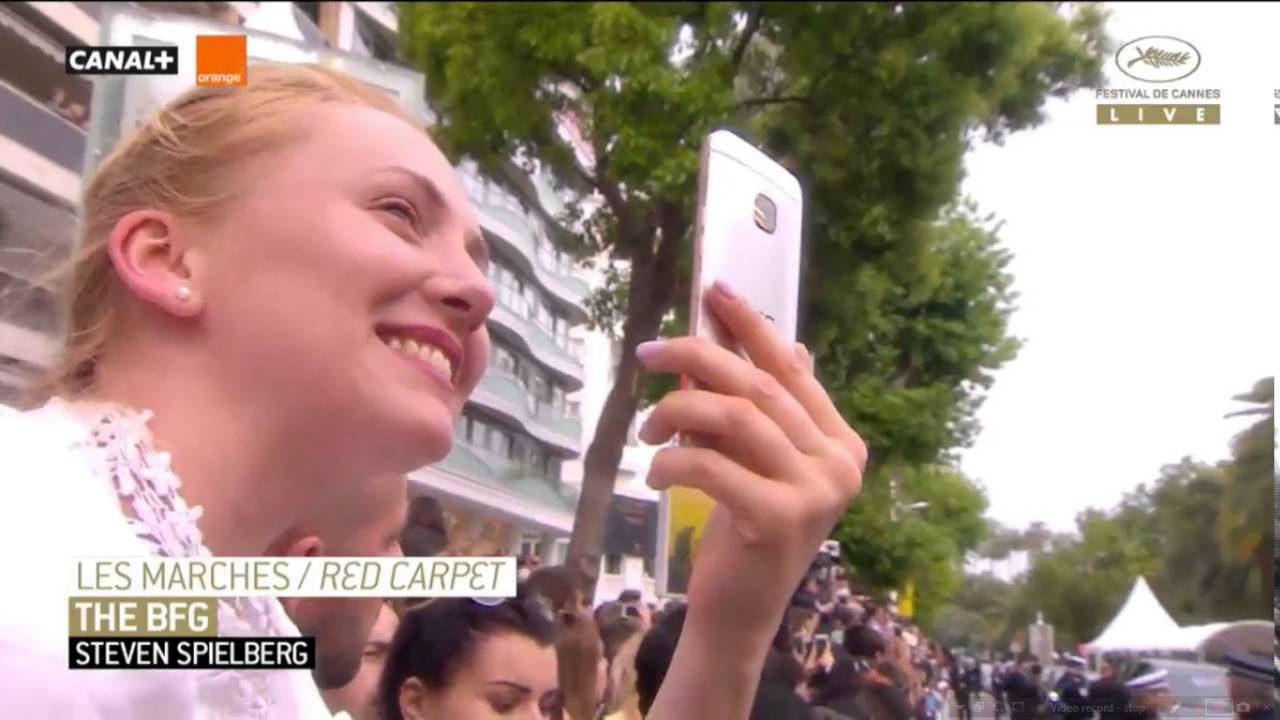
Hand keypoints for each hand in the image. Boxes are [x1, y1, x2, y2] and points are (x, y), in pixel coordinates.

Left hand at [641, 280, 866, 716]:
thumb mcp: (752, 460)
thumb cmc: (742, 528)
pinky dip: (674, 460)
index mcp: (840, 441)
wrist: (738, 610)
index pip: (791, 368)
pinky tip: (657, 472)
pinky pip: (712, 464)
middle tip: (648, 350)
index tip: (714, 289)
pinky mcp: (780, 519)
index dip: (750, 326)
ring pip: (736, 417)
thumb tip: (769, 342)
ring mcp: (816, 491)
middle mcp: (840, 462)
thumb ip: (760, 408)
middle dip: (697, 357)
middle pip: (759, 386)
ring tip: (648, 429)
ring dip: (678, 410)